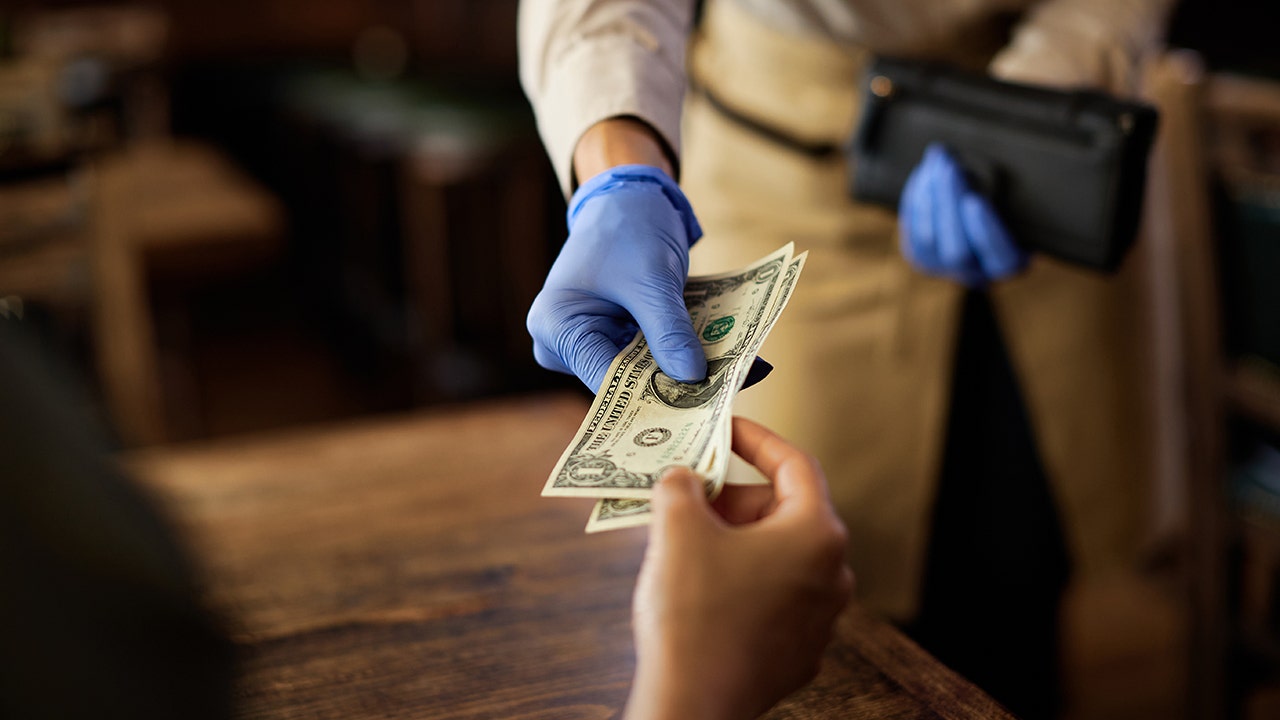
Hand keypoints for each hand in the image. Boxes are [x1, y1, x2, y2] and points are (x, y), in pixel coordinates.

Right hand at [526, 164, 706, 391]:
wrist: (627, 199)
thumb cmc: (628, 228)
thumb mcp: (652, 280)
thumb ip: (669, 330)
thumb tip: (692, 378)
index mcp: (556, 326)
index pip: (604, 379)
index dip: (651, 393)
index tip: (696, 405)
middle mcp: (559, 341)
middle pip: (617, 380)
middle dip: (664, 383)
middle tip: (717, 392)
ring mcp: (581, 341)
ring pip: (632, 371)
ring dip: (671, 370)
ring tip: (720, 374)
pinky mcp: (605, 337)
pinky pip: (639, 357)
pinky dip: (668, 354)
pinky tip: (705, 357)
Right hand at [626, 417, 853, 719]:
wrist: (693, 707)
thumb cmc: (693, 613)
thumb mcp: (677, 526)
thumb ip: (682, 484)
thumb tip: (684, 477)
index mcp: (817, 534)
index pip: (794, 464)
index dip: (754, 438)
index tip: (722, 427)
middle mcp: (833, 575)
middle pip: (784, 511)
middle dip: (734, 496)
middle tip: (688, 488)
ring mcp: (820, 619)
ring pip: (776, 557)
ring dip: (733, 539)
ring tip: (685, 535)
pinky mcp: (798, 653)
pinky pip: (771, 598)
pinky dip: (738, 580)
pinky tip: (697, 583)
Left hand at [898, 143, 1027, 286]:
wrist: (976, 215)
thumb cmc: (1009, 202)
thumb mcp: (1020, 203)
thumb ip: (1009, 198)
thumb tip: (988, 172)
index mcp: (1010, 264)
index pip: (1001, 260)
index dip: (986, 233)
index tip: (975, 201)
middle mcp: (976, 274)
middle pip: (957, 252)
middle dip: (950, 205)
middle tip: (950, 167)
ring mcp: (943, 268)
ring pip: (928, 239)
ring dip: (931, 193)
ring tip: (939, 158)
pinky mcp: (919, 255)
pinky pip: (912, 228)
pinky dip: (917, 195)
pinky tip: (926, 171)